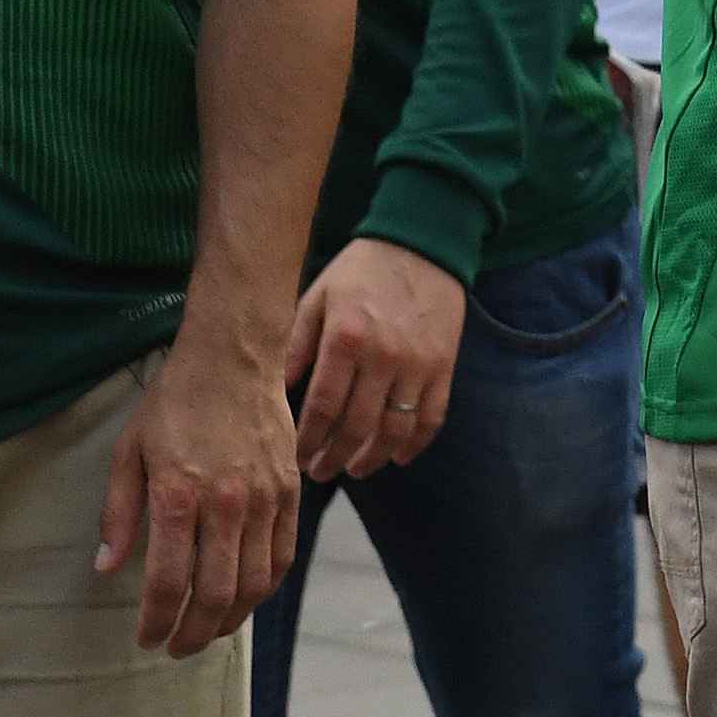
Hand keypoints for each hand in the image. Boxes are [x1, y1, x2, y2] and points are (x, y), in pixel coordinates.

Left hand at [97, 333, 301, 655]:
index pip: (167, 582)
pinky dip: (265, 587)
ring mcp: (264, 499)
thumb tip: (107, 568)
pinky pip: (282, 555)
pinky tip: (246, 598)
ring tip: (209, 632)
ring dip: (229, 620)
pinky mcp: (289, 490)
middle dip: (192, 634)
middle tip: (176, 648)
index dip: (155, 621)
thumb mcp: (129, 452)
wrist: (233, 357)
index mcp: (177, 495)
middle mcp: (225, 503)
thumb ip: (119, 513)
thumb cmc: (174, 402)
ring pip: (252, 583)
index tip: (146, 638)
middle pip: (214, 594)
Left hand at [284, 237, 468, 480]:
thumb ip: (295, 346)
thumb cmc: (360, 272)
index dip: (307, 441)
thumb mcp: (317, 298)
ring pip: (394, 431)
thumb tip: (272, 393)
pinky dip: (414, 445)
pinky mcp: (444, 367)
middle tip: (319, 472)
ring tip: (354, 471)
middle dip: (333, 458)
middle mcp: (384, 355)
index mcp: (346, 338)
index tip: (295, 459)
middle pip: (356, 427)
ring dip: (372, 459)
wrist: (422, 243)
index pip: (322, 407)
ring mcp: (418, 364)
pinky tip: (397, 458)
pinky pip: (431, 418)